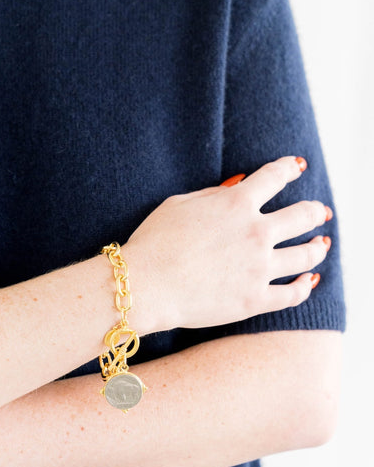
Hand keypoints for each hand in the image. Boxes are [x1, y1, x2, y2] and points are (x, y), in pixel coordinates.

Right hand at [125, 156, 330, 330]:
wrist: (145, 285)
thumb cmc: (154, 242)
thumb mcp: (178, 205)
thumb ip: (213, 194)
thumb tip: (238, 185)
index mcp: (237, 203)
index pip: (275, 176)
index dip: (290, 168)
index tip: (298, 167)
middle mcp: (256, 232)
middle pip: (303, 216)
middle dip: (315, 211)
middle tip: (320, 212)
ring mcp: (259, 268)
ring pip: (306, 255)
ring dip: (318, 247)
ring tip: (321, 245)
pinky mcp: (255, 299)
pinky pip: (293, 294)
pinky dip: (306, 286)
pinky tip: (310, 280)